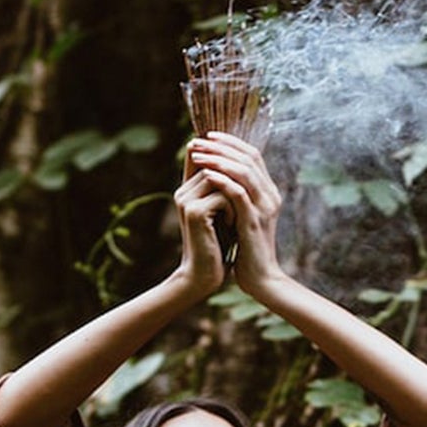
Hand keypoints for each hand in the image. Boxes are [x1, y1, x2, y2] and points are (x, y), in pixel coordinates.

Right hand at [172, 162, 228, 298]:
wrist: (204, 274)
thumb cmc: (218, 244)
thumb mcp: (221, 212)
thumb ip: (223, 189)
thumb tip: (241, 162)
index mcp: (187, 189)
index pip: (202, 156)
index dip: (221, 151)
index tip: (240, 161)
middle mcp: (183, 191)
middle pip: (215, 164)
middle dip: (235, 180)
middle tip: (243, 204)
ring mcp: (186, 200)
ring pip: (220, 178)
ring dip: (236, 196)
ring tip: (236, 217)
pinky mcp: (194, 212)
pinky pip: (223, 196)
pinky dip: (233, 210)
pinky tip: (231, 225)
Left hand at [187, 133, 284, 301]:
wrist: (260, 279)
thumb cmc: (247, 250)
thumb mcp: (242, 217)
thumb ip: (236, 197)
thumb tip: (218, 176)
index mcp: (268, 192)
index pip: (252, 155)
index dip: (231, 142)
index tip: (208, 136)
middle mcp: (270, 195)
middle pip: (249, 157)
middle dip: (222, 146)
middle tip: (200, 140)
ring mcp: (264, 207)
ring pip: (244, 171)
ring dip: (218, 159)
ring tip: (198, 155)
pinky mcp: (254, 221)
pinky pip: (238, 193)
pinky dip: (222, 181)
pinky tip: (205, 175)